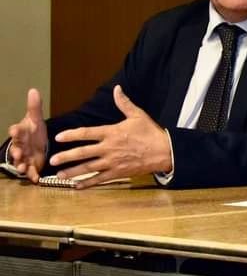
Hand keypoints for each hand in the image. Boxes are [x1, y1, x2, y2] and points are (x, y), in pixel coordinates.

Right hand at [7, 88, 47, 181]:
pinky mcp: (31, 165)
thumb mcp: (35, 118)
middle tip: (18, 153)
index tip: (15, 129)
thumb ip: (34, 107)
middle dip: (16, 151)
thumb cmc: (33, 130)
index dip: (15, 131)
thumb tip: (33, 90)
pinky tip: (36, 179)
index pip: (16, 131)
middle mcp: (20, 146)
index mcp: (21, 133)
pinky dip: (32, 175)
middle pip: (16, 148)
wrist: (38, 144)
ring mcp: (25, 157)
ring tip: (22, 167)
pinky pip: (30, 171)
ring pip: (20, 162)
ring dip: (21, 165)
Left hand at [49, 86, 172, 187]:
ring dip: (72, 172)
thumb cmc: (150, 132)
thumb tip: (117, 89)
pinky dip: (87, 183)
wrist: (164, 151)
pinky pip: (99, 179)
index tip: (58, 137)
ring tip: (59, 175)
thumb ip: (124, 103)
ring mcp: (112, 162)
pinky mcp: (118, 172)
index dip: (72, 134)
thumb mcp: (138, 115)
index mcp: (112, 132)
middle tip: (53, 160)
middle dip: (66, 156)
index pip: (87, 133)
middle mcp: (109, 148)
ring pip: (88, 168)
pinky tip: (77, 186)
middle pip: (83, 153)